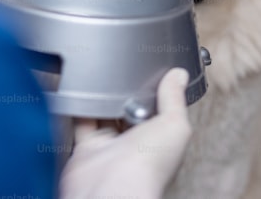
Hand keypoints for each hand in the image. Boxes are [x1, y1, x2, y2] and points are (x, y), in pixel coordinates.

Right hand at [60, 68, 192, 198]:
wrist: (112, 185)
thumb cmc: (149, 167)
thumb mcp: (175, 125)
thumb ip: (175, 99)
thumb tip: (178, 76)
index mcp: (161, 143)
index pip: (161, 114)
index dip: (158, 95)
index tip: (155, 75)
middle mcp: (135, 147)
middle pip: (131, 112)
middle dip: (129, 95)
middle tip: (129, 76)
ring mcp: (110, 147)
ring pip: (106, 115)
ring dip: (106, 99)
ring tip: (109, 81)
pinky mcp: (87, 148)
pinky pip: (82, 121)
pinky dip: (82, 107)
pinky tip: (87, 93)